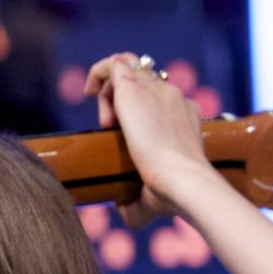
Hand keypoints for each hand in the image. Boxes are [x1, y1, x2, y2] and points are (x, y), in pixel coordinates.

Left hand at [83, 52, 217, 228]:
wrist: (182, 180)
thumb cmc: (171, 194)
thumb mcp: (153, 194)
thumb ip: (137, 201)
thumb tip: (122, 210)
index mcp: (183, 113)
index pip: (158, 95)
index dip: (135, 109)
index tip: (122, 132)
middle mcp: (172, 96)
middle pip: (141, 80)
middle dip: (119, 99)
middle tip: (109, 127)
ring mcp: (155, 90)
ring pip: (126, 70)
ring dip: (108, 91)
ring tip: (104, 120)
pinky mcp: (134, 90)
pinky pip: (113, 63)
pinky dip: (98, 72)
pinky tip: (89, 91)